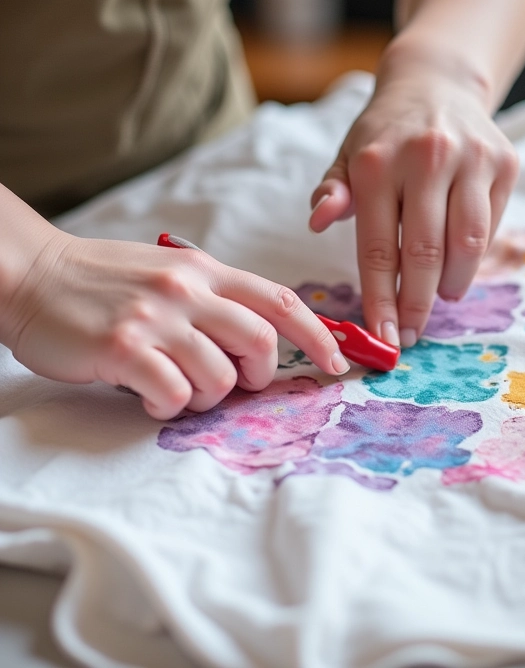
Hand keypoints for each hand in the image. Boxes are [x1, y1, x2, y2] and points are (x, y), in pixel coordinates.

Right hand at [2, 232, 348, 419]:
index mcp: (205, 270)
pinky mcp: (123, 349)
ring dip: (207, 395)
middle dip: (258, 376)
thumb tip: (263, 342)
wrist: (34, 275)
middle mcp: (188, 290)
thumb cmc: (105, 281)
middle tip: (233, 382)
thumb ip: (216, 300)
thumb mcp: (171, 274)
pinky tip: (147, 393)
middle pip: (261, 343)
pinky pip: (175, 395)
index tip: (338, 363)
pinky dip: (169, 405)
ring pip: (221, 377)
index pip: (280, 300)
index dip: (319, 335)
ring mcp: (156, 319)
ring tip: (176, 385)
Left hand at [309, 65, 517, 346]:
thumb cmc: (386, 133)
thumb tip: (317, 221)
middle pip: (425, 253)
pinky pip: (491, 226)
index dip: (381, 299)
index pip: (378, 248)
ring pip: (467, 245)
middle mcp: (426, 156)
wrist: (437, 83)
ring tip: (439, 297)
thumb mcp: (348, 156)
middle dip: (417, 304)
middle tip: (412, 333)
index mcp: (377, 161)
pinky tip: (458, 265)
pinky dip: (474, 257)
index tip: (384, 335)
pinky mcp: (504, 161)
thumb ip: (332, 191)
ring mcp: (471, 157)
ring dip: (452, 284)